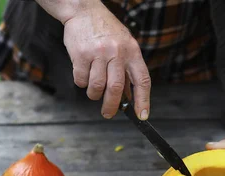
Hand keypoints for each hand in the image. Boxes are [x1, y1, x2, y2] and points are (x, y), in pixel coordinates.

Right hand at [47, 0, 150, 119]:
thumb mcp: (124, 46)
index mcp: (132, 51)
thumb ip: (127, 70)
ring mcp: (99, 53)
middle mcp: (117, 52)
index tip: (142, 115)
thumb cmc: (105, 30)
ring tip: (93, 92)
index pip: (142, 80)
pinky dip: (81, 83)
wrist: (83, 10)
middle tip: (108, 113)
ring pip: (97, 87)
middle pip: (116, 88)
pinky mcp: (81, 54)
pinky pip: (81, 80)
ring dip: (94, 95)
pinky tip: (83, 75)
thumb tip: (129, 97)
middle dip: (112, 106)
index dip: (143, 100)